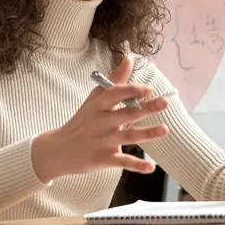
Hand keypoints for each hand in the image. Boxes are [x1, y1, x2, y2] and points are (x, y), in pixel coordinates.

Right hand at [31, 55, 168, 182]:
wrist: (58, 150)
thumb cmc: (83, 120)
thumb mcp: (95, 98)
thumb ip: (115, 79)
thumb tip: (130, 57)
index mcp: (99, 105)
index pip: (114, 94)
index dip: (131, 90)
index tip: (149, 89)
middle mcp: (100, 122)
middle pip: (126, 114)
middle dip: (146, 108)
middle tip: (165, 102)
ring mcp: (102, 142)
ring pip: (127, 137)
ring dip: (147, 134)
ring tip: (165, 129)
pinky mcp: (103, 159)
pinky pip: (122, 162)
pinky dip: (137, 166)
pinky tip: (151, 168)